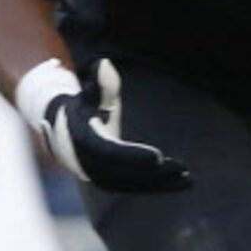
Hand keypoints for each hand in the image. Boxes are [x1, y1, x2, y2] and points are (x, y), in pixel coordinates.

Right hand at [35, 59, 192, 192]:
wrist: (61, 128)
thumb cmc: (84, 106)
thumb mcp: (91, 94)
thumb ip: (102, 83)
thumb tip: (105, 63)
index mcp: (82, 141)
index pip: (108, 152)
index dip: (132, 156)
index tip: (158, 157)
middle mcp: (86, 163)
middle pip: (122, 173)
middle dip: (153, 174)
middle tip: (184, 170)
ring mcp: (94, 176)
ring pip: (128, 185)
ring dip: (159, 184)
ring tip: (188, 180)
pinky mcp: (107, 182)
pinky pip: (132, 188)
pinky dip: (156, 187)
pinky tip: (182, 183)